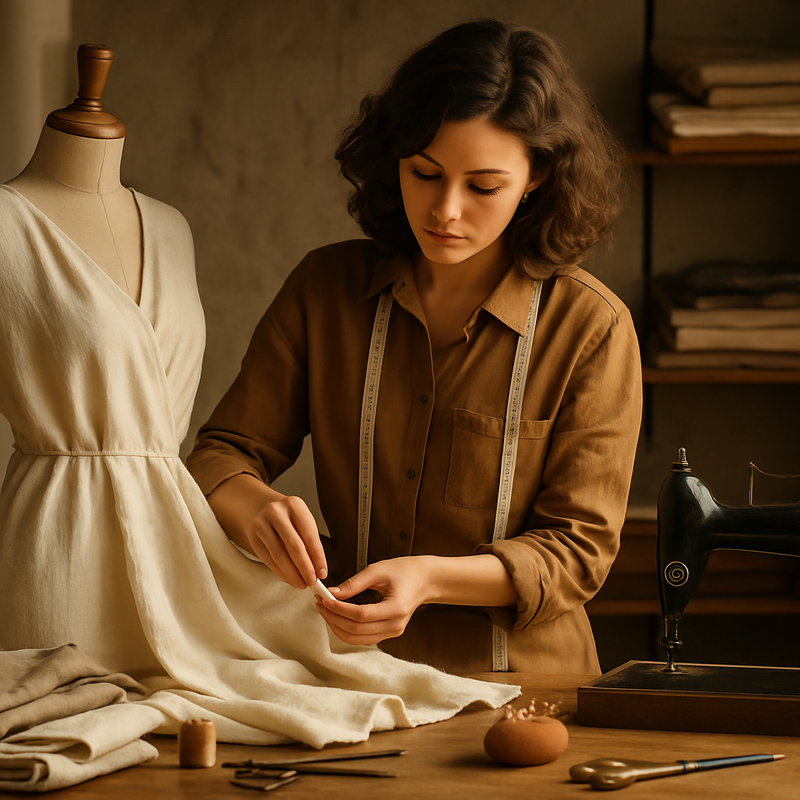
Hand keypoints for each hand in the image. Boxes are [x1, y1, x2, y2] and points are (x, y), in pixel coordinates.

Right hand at [247, 494, 327, 589]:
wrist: (259, 507)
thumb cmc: (287, 516)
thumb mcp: (302, 520)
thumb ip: (309, 541)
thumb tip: (317, 569)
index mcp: (294, 505)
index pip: (309, 535)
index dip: (317, 557)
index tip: (323, 573)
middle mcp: (276, 512)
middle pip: (293, 546)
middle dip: (305, 568)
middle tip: (312, 582)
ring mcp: (261, 524)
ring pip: (279, 555)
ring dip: (292, 574)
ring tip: (301, 584)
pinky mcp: (252, 537)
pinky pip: (268, 559)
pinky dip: (280, 572)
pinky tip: (289, 579)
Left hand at [314, 556, 435, 645]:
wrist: (426, 580)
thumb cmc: (405, 571)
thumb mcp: (378, 570)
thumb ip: (354, 583)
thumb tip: (332, 593)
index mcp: (396, 608)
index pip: (360, 615)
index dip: (339, 609)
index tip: (324, 599)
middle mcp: (395, 625)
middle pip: (356, 631)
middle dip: (333, 619)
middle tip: (320, 604)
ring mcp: (393, 632)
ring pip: (357, 639)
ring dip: (337, 627)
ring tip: (325, 611)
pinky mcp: (388, 633)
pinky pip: (363, 638)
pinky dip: (347, 630)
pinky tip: (338, 617)